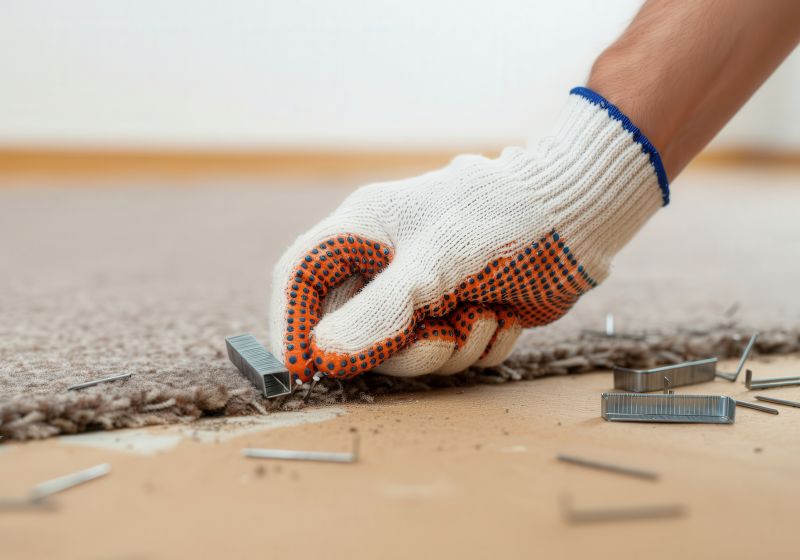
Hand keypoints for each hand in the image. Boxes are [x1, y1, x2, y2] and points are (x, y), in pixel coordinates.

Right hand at [269, 88, 668, 381]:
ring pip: (403, 350)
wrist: (577, 217)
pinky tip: (503, 315)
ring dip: (448, 349)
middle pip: (354, 329)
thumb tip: (325, 354)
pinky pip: (448, 352)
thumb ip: (379, 310)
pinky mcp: (458, 311)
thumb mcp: (436, 262)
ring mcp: (422, 290)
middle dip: (398, 350)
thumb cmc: (501, 218)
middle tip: (438, 343)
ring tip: (482, 316)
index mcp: (365, 230)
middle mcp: (387, 262)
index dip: (292, 322)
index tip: (304, 368)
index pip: (301, 276)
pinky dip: (478, 345)